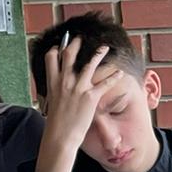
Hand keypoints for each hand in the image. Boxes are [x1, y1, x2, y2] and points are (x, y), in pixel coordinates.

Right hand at [33, 38, 114, 171]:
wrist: (60, 134)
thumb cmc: (56, 122)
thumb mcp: (52, 102)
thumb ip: (56, 91)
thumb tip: (58, 89)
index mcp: (53, 82)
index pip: (51, 58)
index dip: (56, 50)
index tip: (59, 46)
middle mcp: (64, 82)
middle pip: (69, 55)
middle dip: (74, 44)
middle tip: (79, 37)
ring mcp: (78, 88)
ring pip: (89, 64)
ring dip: (98, 53)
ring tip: (104, 47)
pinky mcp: (90, 97)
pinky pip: (105, 84)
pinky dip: (114, 78)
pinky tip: (120, 73)